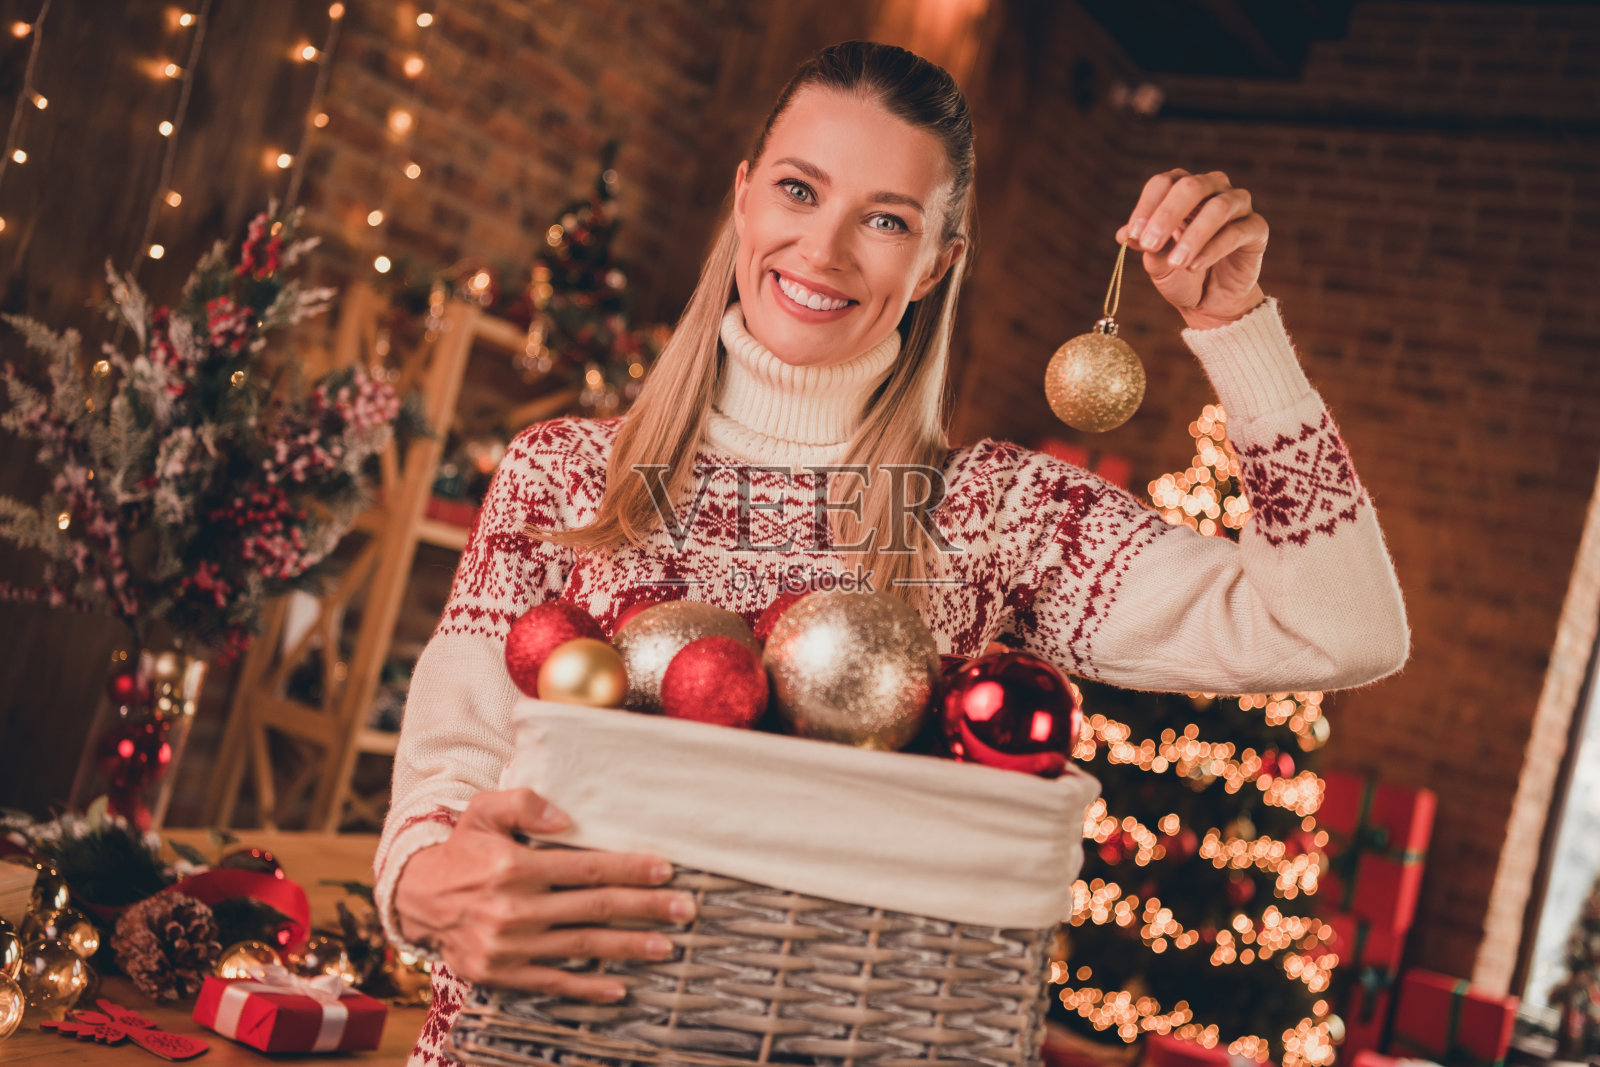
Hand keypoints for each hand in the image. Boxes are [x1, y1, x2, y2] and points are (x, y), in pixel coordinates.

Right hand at [393, 788, 696, 1000]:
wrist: (417, 899)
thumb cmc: (463, 849)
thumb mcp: (483, 811)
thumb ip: (523, 803)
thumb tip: (566, 817)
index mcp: (515, 867)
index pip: (586, 868)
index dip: (630, 868)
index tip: (665, 869)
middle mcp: (515, 908)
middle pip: (595, 908)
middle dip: (645, 908)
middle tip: (684, 909)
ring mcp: (511, 945)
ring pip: (582, 945)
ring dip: (628, 947)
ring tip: (667, 946)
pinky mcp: (503, 973)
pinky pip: (553, 982)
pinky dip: (587, 987)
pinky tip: (619, 988)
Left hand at [1115, 169, 1267, 330]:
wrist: (1209, 301)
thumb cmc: (1180, 274)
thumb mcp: (1156, 262)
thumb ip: (1145, 245)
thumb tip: (1124, 233)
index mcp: (1182, 189)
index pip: (1163, 183)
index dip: (1147, 206)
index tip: (1136, 235)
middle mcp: (1212, 189)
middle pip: (1191, 186)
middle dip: (1167, 215)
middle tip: (1150, 244)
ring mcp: (1237, 205)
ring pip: (1218, 207)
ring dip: (1193, 235)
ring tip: (1176, 262)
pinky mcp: (1256, 228)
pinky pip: (1236, 232)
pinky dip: (1213, 249)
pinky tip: (1195, 266)